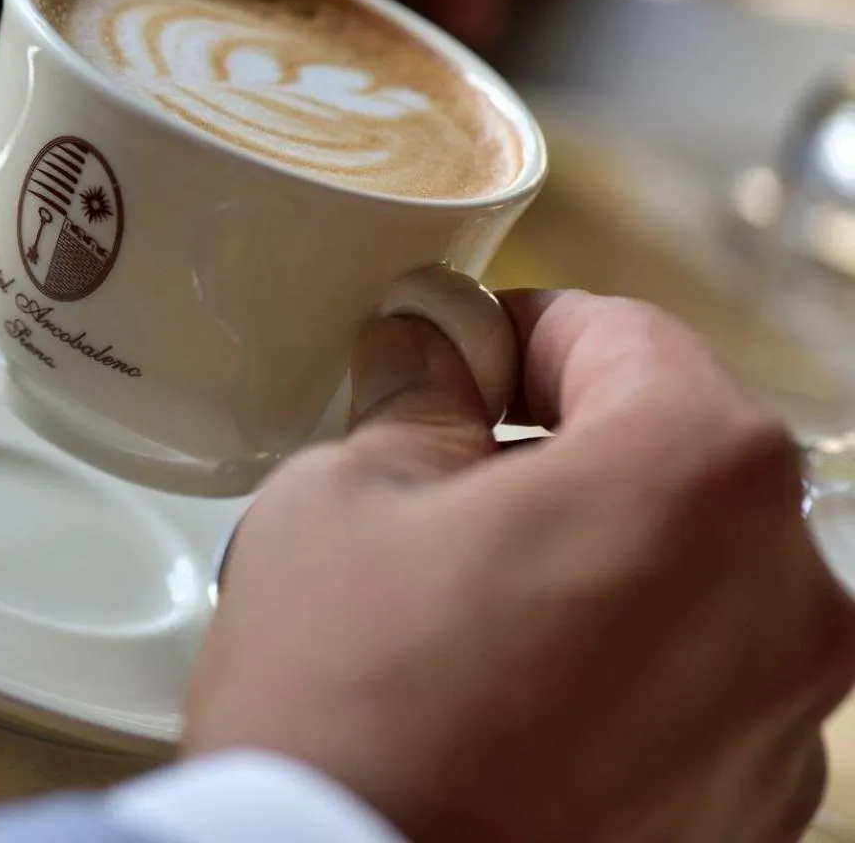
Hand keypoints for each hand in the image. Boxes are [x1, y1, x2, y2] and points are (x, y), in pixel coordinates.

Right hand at [184, 291, 854, 841]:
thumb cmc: (344, 705)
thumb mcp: (345, 500)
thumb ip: (414, 402)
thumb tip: (428, 356)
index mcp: (696, 474)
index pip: (620, 338)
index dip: (515, 335)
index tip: (450, 360)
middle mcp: (785, 596)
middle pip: (668, 461)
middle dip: (557, 451)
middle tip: (441, 481)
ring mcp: (779, 723)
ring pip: (684, 579)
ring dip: (591, 562)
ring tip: (466, 608)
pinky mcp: (746, 816)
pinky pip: (689, 690)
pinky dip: (615, 667)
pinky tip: (506, 697)